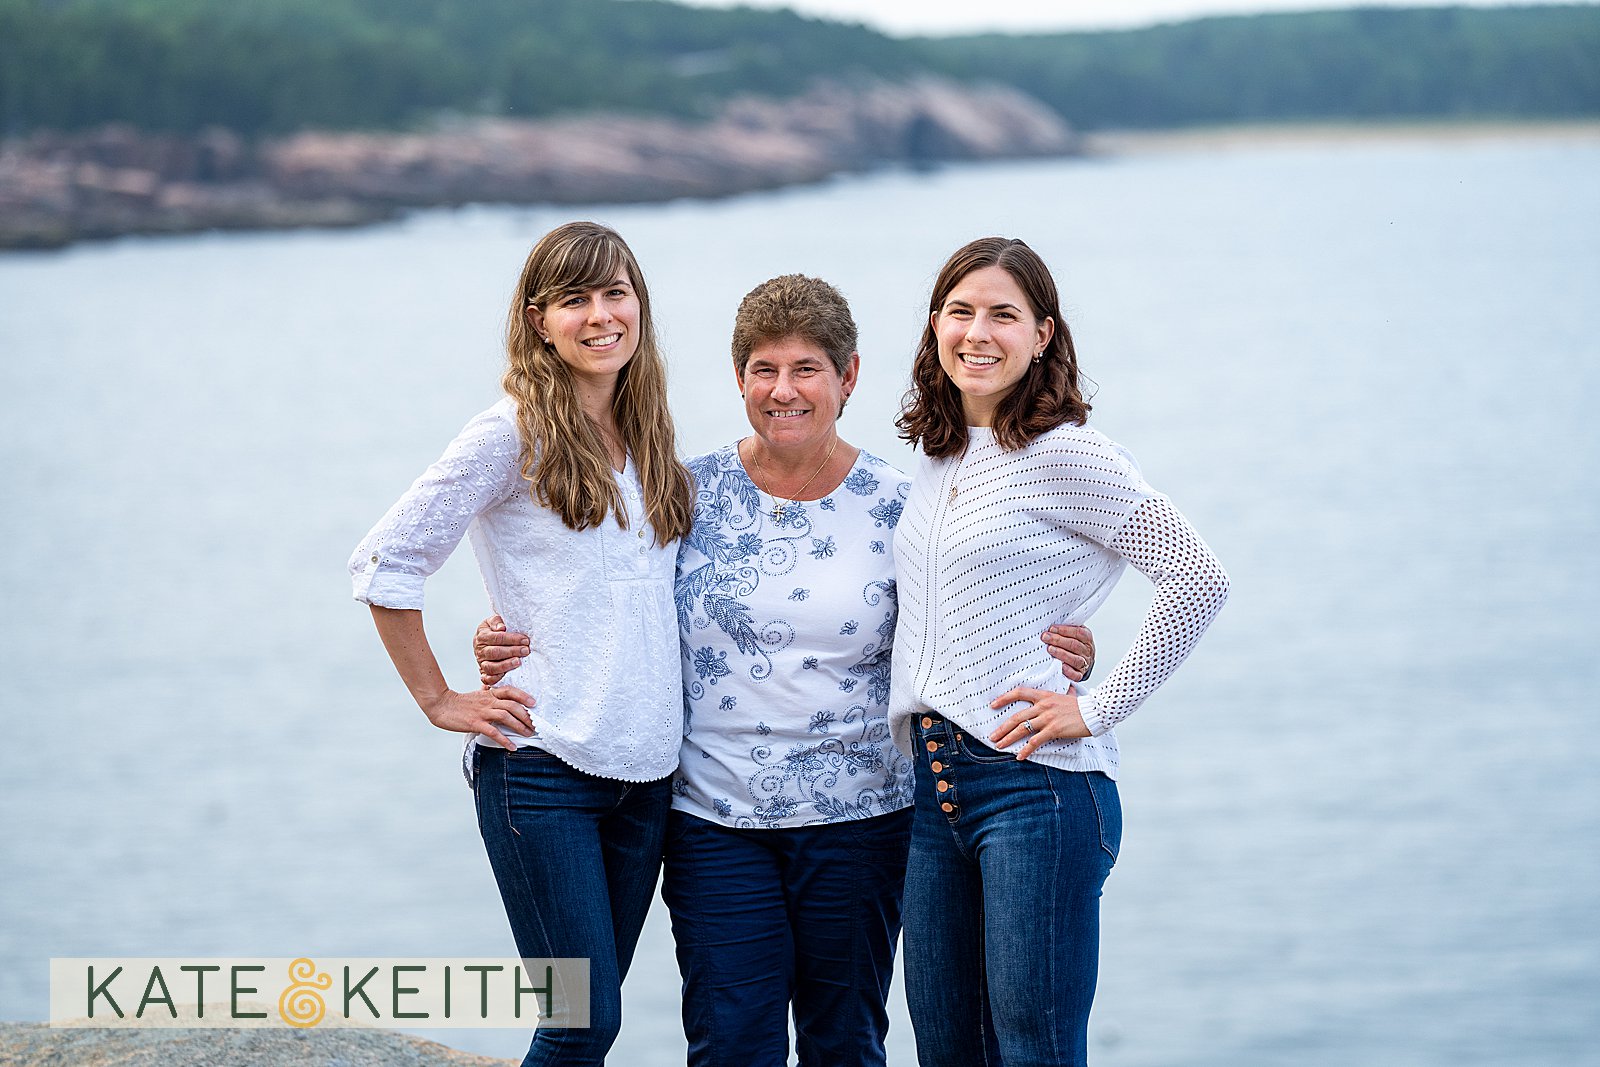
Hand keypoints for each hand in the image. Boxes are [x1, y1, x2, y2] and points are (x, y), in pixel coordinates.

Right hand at [421, 687, 536, 750]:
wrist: (441, 705)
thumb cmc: (459, 702)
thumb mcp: (476, 695)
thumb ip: (487, 693)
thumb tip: (493, 690)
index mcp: (489, 694)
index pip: (510, 691)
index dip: (523, 696)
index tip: (534, 703)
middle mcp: (488, 701)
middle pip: (512, 705)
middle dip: (526, 715)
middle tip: (535, 725)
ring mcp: (482, 712)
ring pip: (505, 717)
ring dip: (519, 726)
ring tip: (528, 734)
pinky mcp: (475, 723)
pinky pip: (493, 732)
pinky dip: (504, 740)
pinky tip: (512, 747)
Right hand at [475, 615, 530, 685]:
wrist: (484, 641)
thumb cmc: (492, 631)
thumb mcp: (492, 621)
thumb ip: (496, 621)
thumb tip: (501, 627)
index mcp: (482, 636)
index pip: (497, 638)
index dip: (512, 639)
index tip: (525, 640)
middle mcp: (480, 651)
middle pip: (495, 652)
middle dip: (512, 651)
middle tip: (525, 650)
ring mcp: (481, 663)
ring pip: (491, 667)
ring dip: (505, 665)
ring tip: (518, 662)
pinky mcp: (484, 673)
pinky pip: (487, 679)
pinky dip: (495, 678)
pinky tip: (505, 675)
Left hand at [988, 686, 1089, 759]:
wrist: (1096, 711)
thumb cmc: (1083, 705)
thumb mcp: (1068, 695)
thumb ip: (1063, 693)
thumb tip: (1069, 689)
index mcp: (1044, 695)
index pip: (1019, 692)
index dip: (1004, 698)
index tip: (993, 705)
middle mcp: (1043, 705)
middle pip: (1016, 716)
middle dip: (1002, 727)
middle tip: (992, 736)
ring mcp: (1048, 718)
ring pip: (1022, 728)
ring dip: (1008, 738)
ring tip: (999, 745)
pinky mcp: (1054, 729)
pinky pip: (1035, 741)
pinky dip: (1026, 750)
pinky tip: (1019, 756)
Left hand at [1042, 624, 1094, 681]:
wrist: (1084, 661)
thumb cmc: (1075, 644)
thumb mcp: (1074, 634)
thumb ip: (1066, 629)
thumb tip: (1050, 623)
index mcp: (1087, 638)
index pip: (1078, 632)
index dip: (1064, 630)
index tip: (1052, 628)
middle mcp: (1087, 651)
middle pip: (1074, 645)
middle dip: (1058, 640)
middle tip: (1045, 638)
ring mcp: (1084, 663)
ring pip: (1075, 659)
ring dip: (1061, 654)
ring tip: (1050, 649)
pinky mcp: (1080, 674)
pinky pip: (1075, 674)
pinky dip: (1068, 671)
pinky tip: (1060, 666)